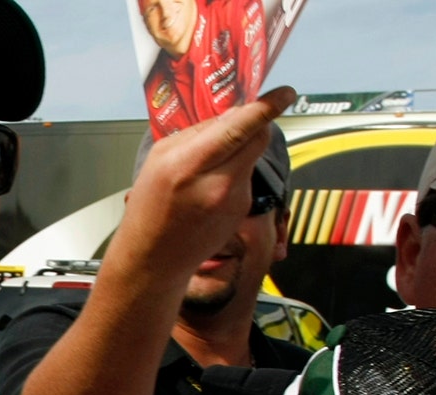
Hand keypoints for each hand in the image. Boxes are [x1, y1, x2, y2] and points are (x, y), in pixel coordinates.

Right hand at [105, 86, 297, 282]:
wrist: (155, 258)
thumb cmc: (151, 208)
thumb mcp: (160, 158)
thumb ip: (198, 133)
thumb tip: (234, 115)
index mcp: (188, 164)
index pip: (239, 128)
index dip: (266, 108)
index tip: (285, 93)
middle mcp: (216, 183)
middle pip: (257, 138)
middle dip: (255, 124)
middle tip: (244, 121)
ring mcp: (234, 200)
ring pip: (252, 156)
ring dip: (238, 152)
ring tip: (207, 171)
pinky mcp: (242, 211)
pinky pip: (246, 178)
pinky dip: (233, 175)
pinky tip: (210, 191)